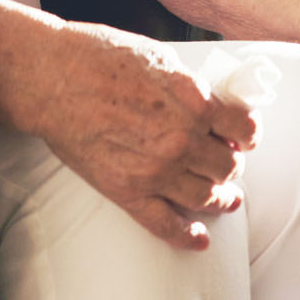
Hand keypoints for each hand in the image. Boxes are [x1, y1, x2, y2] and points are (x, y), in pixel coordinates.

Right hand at [0, 21, 258, 250]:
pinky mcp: (127, 191)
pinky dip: (187, 236)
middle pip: (228, 167)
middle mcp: (183, 140)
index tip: (242, 138)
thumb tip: (210, 106)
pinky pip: (166, 225)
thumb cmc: (99, 58)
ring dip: (220, 199)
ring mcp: (156, 171)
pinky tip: (199, 241)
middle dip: (231, 165)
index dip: (247, 135)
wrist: (52, 78)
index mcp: (195, 102)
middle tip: (225, 163)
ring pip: (206, 197)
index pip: (244, 130)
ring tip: (224, 200)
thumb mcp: (161, 59)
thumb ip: (191, 87)